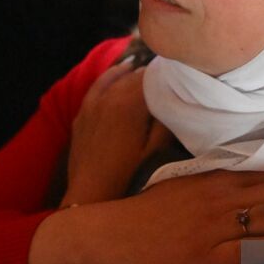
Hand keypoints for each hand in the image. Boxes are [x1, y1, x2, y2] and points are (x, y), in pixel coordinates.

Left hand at [63, 63, 171, 205]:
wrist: (91, 193)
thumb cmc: (128, 175)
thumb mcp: (155, 151)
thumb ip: (166, 121)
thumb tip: (174, 98)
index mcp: (130, 104)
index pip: (152, 77)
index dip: (167, 74)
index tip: (180, 76)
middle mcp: (110, 96)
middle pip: (135, 75)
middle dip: (152, 74)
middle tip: (169, 77)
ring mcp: (92, 103)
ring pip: (116, 77)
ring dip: (132, 73)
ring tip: (147, 70)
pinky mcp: (83, 113)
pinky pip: (98, 85)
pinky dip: (111, 76)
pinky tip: (119, 73)